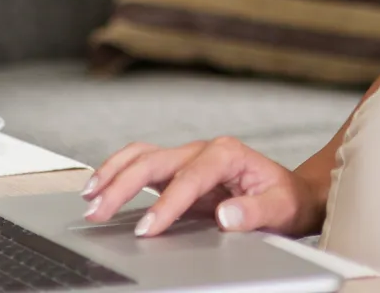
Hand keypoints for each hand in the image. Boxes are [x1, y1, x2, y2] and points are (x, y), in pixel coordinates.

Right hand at [81, 136, 324, 237]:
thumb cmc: (285, 199)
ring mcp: (188, 158)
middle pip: (155, 160)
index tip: (148, 228)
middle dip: (123, 185)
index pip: (189, 179)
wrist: (290, 193)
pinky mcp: (178, 170)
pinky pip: (142, 165)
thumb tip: (226, 216)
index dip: (166, 204)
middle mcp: (203, 150)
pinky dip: (119, 173)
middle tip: (98, 212)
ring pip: (142, 156)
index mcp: (227, 154)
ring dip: (113, 173)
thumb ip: (254, 212)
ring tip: (89, 197)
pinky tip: (101, 188)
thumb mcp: (280, 208)